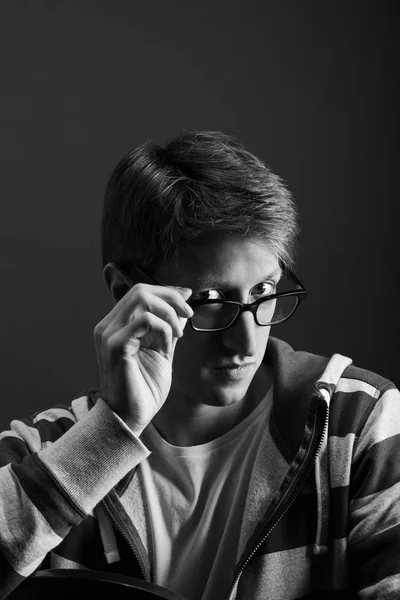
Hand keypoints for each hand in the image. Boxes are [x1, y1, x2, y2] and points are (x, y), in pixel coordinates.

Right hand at [93, 283, 192, 434]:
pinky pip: (144, 321)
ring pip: (142, 299)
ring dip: (168, 314)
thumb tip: (182, 302)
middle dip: (170, 298)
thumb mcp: (162, 350)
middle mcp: (107, 326)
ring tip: (178, 335)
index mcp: (115, 325)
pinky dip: (163, 329)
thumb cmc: (144, 388)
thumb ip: (168, 327)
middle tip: (189, 315)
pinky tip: (167, 347)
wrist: (130, 418)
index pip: (140, 292)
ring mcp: (108, 335)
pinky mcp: (115, 346)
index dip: (167, 291)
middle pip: (140, 290)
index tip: (188, 299)